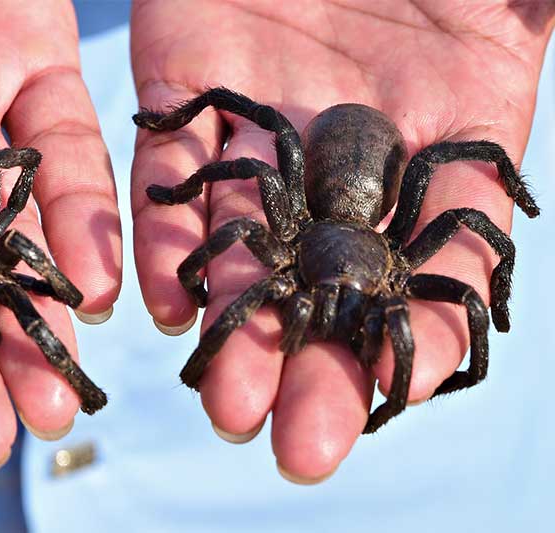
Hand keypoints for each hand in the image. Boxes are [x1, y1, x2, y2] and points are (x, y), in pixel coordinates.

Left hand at [130, 0, 552, 481]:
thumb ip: (540, 29)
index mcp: (449, 130)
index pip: (443, 260)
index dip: (425, 335)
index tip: (396, 400)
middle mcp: (352, 150)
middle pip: (336, 279)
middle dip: (317, 363)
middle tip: (296, 446)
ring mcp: (264, 125)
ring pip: (248, 247)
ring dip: (239, 329)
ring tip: (225, 402)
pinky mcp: (187, 89)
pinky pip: (172, 178)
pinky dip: (166, 242)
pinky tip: (166, 307)